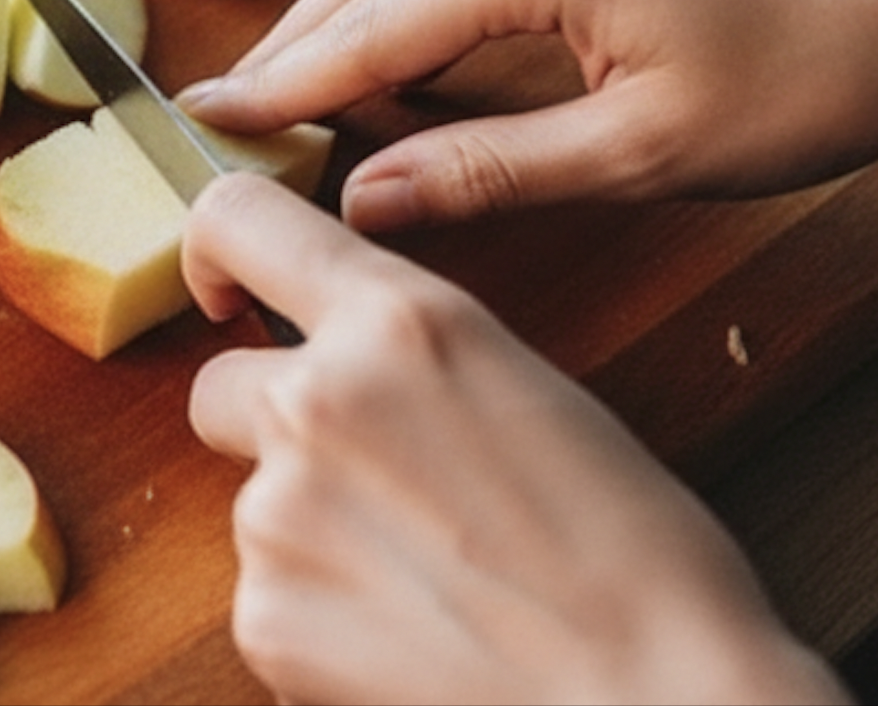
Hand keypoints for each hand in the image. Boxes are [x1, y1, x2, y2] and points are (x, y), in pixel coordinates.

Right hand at [181, 0, 877, 232]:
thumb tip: (366, 199)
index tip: (208, 119)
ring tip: (312, 92)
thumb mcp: (644, 153)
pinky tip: (418, 41)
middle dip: (303, 43)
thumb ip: (488, 170)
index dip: (286, 81)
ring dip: (363, 13)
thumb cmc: (811, 81)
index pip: (377, 24)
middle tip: (237, 111)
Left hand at [181, 174, 846, 705]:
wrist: (660, 700)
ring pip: (256, 498)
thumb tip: (340, 357)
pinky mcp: (264, 617)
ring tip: (433, 579)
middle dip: (275, 422)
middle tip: (377, 482)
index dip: (217, 251)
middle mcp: (315, 399)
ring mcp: (277, 513)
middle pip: (222, 383)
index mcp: (395, 322)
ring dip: (313, 527)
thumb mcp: (521, 384)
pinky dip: (319, 612)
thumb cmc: (635, 555)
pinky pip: (268, 591)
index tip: (226, 287)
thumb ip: (405, 351)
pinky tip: (411, 637)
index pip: (240, 220)